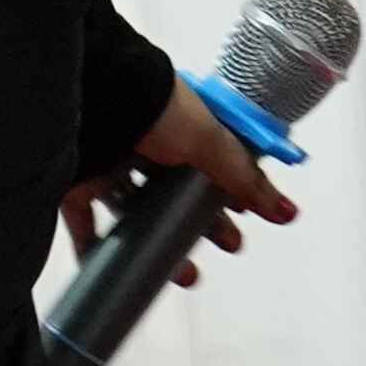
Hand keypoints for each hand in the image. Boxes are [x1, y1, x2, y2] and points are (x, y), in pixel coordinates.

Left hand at [59, 81, 302, 295]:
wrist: (89, 92)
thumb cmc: (151, 105)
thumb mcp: (209, 141)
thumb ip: (244, 178)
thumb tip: (286, 212)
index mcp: (177, 122)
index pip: (210, 161)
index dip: (228, 190)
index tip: (244, 215)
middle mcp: (143, 140)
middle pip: (177, 191)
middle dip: (203, 223)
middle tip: (227, 245)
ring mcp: (108, 161)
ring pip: (138, 211)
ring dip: (160, 243)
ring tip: (184, 273)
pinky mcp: (78, 182)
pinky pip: (86, 222)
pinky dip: (99, 249)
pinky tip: (120, 271)